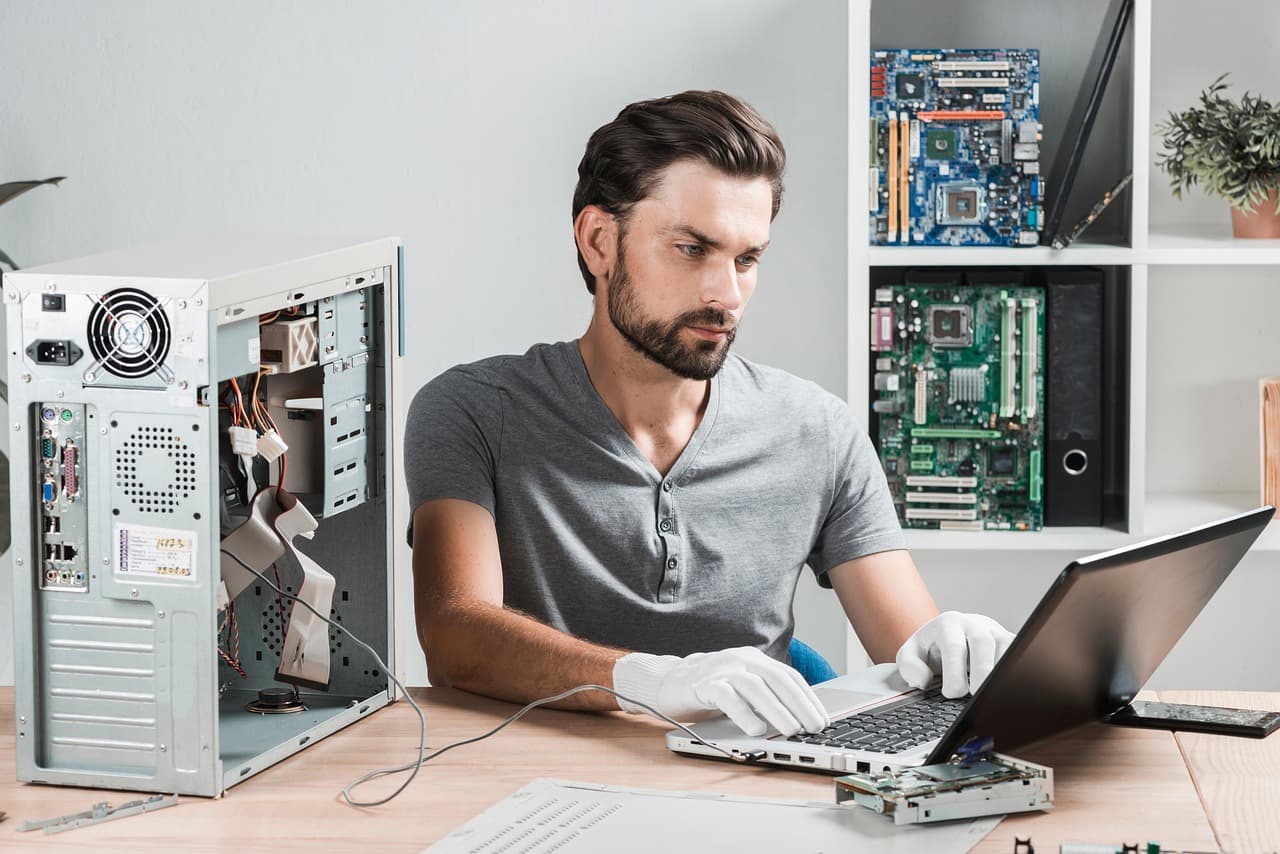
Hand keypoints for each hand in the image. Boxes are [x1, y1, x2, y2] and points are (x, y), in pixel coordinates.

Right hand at [612, 646, 829, 736]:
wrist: (665, 681)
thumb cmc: (708, 689)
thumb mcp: (741, 689)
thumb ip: (764, 698)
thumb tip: (797, 720)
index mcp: (754, 659)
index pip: (789, 676)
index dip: (808, 697)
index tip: (823, 719)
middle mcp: (740, 659)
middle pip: (777, 679)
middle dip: (800, 704)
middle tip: (815, 727)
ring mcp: (721, 669)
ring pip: (755, 686)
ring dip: (777, 709)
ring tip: (792, 730)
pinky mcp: (702, 682)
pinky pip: (727, 697)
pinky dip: (744, 713)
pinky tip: (755, 730)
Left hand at [895, 611, 1014, 698]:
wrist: (948, 636)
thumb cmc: (931, 649)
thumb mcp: (910, 654)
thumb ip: (909, 665)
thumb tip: (923, 680)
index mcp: (948, 625)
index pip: (954, 646)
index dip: (954, 671)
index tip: (952, 693)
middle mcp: (974, 624)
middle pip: (982, 643)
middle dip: (981, 670)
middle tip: (976, 694)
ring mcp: (995, 632)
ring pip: (1005, 647)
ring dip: (1001, 672)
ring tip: (994, 694)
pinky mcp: (1010, 642)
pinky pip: (1019, 654)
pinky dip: (1016, 671)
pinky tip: (1009, 689)